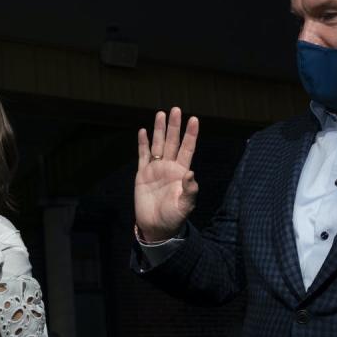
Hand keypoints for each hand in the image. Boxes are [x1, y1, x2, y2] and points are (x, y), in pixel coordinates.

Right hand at [135, 107, 199, 241]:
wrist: (156, 227)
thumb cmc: (173, 218)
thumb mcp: (185, 206)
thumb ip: (189, 190)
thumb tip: (191, 173)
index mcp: (181, 173)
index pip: (188, 149)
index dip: (191, 135)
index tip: (194, 119)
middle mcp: (169, 167)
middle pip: (173, 142)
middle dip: (174, 126)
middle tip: (175, 109)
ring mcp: (155, 169)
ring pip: (158, 145)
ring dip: (159, 130)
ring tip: (160, 114)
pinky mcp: (142, 175)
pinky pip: (143, 156)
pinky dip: (143, 144)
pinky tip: (143, 131)